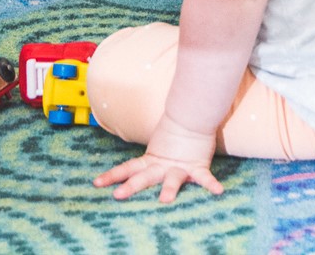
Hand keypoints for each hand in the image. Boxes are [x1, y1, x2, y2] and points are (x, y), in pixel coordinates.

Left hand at [93, 118, 222, 201]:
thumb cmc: (174, 134)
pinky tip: (218, 191)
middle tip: (117, 195)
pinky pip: (205, 178)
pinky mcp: (197, 166)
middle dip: (130, 186)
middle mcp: (162, 166)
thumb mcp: (157, 148)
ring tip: (164, 201)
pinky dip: (211, 184)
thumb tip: (136, 164)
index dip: (112, 175)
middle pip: (144, 177)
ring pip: (171, 179)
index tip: (96, 183)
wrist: (191, 115)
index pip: (128, 168)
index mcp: (150, 161)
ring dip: (168, 189)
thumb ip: (149, 158)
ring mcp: (179, 166)